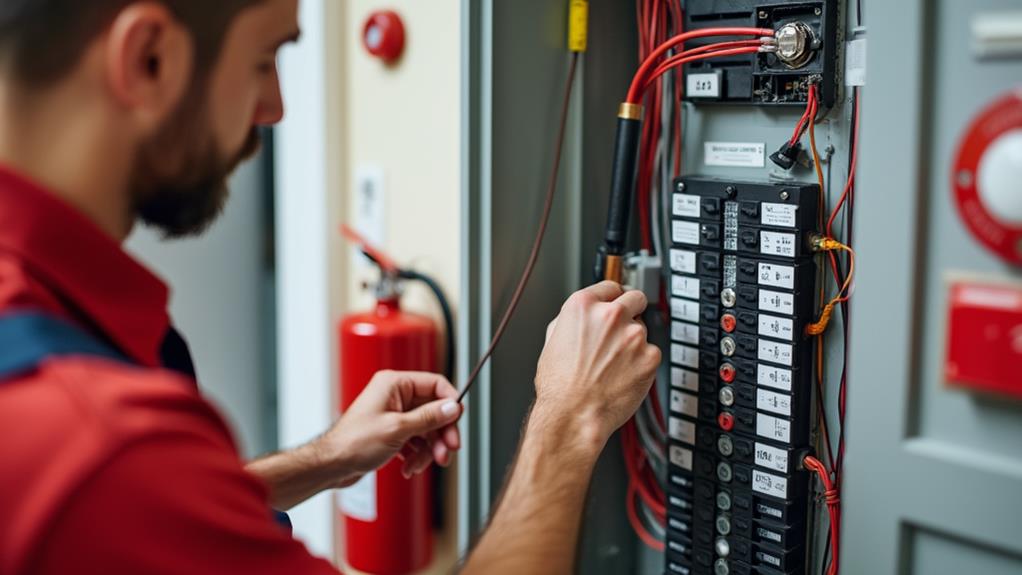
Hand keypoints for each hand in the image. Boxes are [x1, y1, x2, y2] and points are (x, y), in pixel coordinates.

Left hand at [316, 370, 462, 485]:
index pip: (435, 384)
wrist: (331, 465)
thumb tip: (452, 407)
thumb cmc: (353, 443)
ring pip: (426, 428)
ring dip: (428, 449)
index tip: (457, 422)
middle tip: (447, 452)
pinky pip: (415, 440)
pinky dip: (416, 454)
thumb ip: (429, 417)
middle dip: (440, 434)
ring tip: (421, 464)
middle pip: (433, 410)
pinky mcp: (391, 431)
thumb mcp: (398, 429)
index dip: (450, 403)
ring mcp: (393, 414)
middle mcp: (394, 395)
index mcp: (395, 384)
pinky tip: (409, 467)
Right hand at [533, 281, 660, 450]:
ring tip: (614, 364)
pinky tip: (624, 375)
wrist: (574, 415)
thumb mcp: (552, 341)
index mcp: (583, 306)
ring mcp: (633, 334)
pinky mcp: (650, 356)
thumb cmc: (559, 386)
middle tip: (623, 329)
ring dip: (633, 342)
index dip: (613, 297)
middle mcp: (610, 315)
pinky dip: (642, 363)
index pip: (610, 287)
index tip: (617, 303)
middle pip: (635, 298)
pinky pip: (651, 353)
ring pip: (643, 329)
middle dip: (632, 310)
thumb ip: (572, 320)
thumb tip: (584, 317)